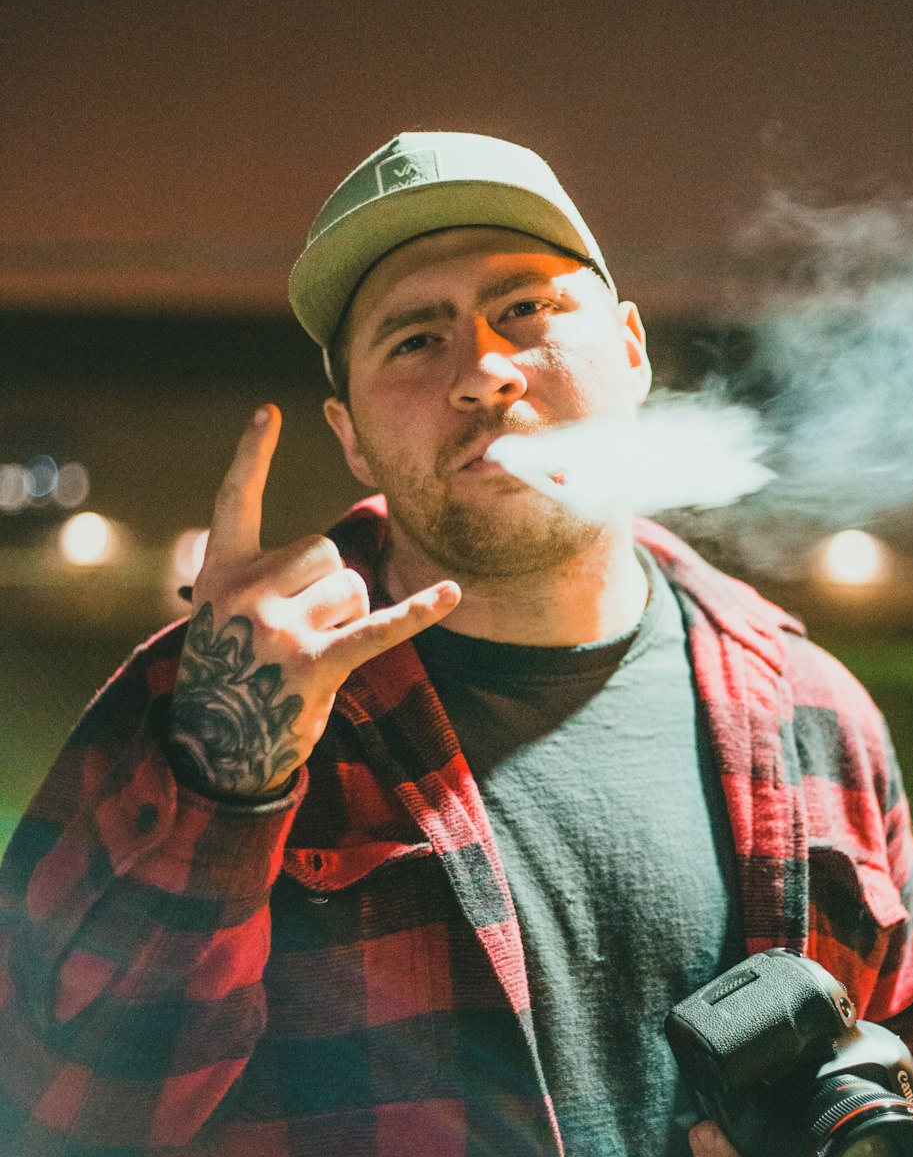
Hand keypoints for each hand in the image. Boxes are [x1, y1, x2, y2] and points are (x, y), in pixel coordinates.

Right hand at [166, 405, 459, 798]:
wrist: (217, 745)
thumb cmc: (235, 672)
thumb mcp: (229, 615)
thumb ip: (269, 576)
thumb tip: (351, 549)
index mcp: (220, 574)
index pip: (235, 501)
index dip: (250, 456)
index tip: (268, 411)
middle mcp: (243, 595)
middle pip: (325, 550)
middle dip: (329, 584)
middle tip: (303, 631)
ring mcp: (276, 631)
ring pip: (352, 586)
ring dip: (349, 616)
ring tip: (316, 652)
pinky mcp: (314, 665)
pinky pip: (378, 627)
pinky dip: (418, 611)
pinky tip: (451, 593)